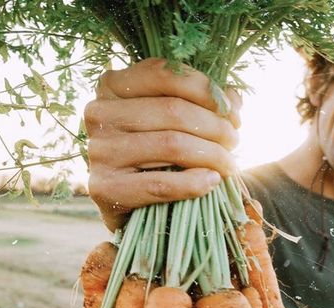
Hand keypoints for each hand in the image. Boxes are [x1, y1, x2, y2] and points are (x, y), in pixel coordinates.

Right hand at [84, 58, 240, 229]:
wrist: (129, 208)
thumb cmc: (154, 157)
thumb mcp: (172, 123)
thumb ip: (200, 103)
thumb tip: (233, 98)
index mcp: (112, 86)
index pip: (164, 74)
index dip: (207, 91)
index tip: (233, 113)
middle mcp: (99, 113)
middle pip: (173, 110)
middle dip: (216, 126)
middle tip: (234, 142)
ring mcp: (98, 151)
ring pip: (171, 144)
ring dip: (212, 155)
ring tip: (229, 164)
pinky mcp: (104, 188)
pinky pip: (161, 184)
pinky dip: (194, 183)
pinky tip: (212, 182)